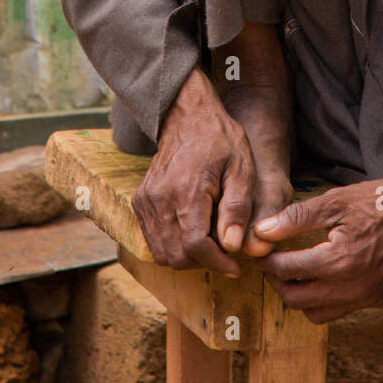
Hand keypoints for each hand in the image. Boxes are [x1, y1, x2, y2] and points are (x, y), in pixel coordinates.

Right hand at [132, 67, 256, 275]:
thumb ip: (237, 208)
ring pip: (162, 253)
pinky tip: (193, 232)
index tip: (235, 266)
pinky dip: (172, 246)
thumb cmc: (220, 140)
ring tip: (211, 245)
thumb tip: (232, 246)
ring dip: (187, 258)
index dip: (217, 263)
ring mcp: (146, 200)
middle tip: (225, 254)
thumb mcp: (241, 168)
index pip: (196, 246)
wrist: (188, 116)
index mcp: (187, 190)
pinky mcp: (140, 201)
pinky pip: (153, 239)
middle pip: (177, 256)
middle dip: (203, 263)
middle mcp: (159, 198)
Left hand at [253, 157, 382, 323]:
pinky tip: (320, 276)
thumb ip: (296, 218)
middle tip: (270, 263)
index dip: (267, 259)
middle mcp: (353, 288)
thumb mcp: (336, 201)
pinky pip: (340, 310)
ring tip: (292, 271)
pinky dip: (323, 299)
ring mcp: (368, 297)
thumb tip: (263, 230)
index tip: (259, 249)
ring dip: (299, 296)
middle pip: (297, 299)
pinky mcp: (379, 299)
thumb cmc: (382, 200)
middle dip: (277, 282)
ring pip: (317, 313)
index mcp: (339, 261)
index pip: (288, 269)